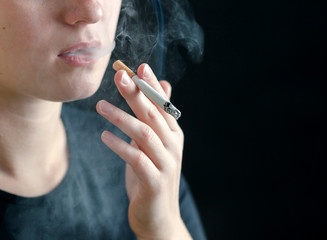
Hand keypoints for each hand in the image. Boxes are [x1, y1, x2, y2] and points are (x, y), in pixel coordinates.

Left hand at [96, 64, 191, 239]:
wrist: (160, 216)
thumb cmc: (153, 176)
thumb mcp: (155, 145)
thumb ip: (156, 118)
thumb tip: (163, 86)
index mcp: (173, 134)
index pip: (163, 105)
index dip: (151, 85)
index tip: (137, 67)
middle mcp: (173, 145)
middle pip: (153, 114)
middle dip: (137, 93)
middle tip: (118, 75)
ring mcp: (166, 163)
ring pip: (145, 133)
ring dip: (122, 117)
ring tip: (100, 106)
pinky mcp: (154, 181)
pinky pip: (136, 159)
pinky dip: (119, 146)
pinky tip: (104, 136)